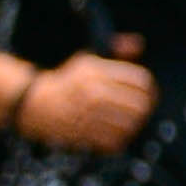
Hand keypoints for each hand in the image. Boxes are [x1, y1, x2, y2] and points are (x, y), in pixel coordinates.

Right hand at [17, 53, 153, 157]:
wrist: (35, 103)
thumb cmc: (67, 80)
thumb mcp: (89, 59)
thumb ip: (116, 51)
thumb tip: (138, 45)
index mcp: (98, 73)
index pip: (139, 80)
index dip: (149, 88)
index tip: (150, 92)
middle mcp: (93, 93)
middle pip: (138, 103)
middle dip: (146, 107)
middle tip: (145, 109)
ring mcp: (87, 115)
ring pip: (128, 123)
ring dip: (135, 124)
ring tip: (135, 122)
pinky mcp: (81, 134)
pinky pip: (112, 140)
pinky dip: (121, 139)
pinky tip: (120, 134)